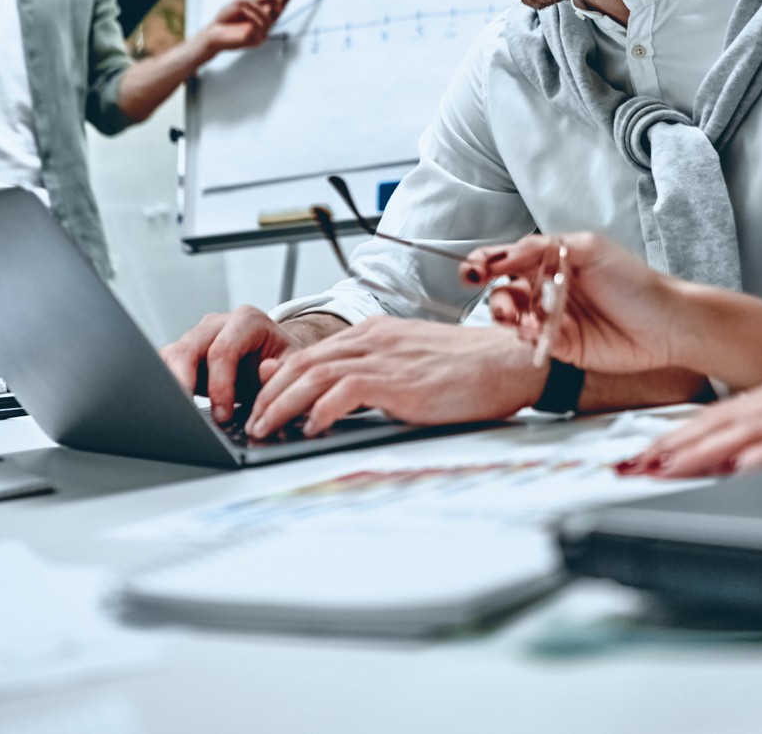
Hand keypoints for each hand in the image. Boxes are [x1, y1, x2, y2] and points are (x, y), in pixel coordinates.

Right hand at [159, 307, 334, 423]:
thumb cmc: (282, 364)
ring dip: (168, 384)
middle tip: (186, 415)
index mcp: (247, 320)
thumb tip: (267, 371)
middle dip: (183, 384)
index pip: (223, 349)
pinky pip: (165, 364)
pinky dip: (163, 385)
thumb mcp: (292, 368)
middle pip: (188, 348)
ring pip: (171, 355)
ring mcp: (197, 336)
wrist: (275, 359)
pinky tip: (167, 405)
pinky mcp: (184, 352)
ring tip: (173, 412)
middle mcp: (217, 323)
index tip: (223, 415)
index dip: (220, 385)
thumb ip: (281, 372)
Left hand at [202, 0, 289, 54]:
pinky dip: (252, 16)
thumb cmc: (225, 19)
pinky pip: (258, 26)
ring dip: (257, 8)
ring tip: (245, 3)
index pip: (277, 9)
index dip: (285, 0)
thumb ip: (254, 0)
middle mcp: (263, 27)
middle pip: (277, 14)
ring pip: (268, 20)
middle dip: (276, 2)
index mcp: (261, 18)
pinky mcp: (253, 41)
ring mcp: (259, 35)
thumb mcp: (240, 2)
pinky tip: (244, 11)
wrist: (212, 32)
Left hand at [247, 318, 546, 438]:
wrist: (509, 362)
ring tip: (265, 428)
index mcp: (375, 333)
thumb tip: (324, 394)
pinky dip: (320, 410)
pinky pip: (345, 392)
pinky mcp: (399, 381)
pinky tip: (309, 428)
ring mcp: (385, 357)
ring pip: (314, 375)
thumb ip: (368, 374)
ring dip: (282, 404)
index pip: (312, 352)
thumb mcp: (407, 366)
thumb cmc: (468, 370)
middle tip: (251, 422)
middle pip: (303, 361)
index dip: (278, 379)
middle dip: (269, 393)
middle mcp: (374, 339)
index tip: (260, 403)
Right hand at [472, 233, 689, 374]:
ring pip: (513, 318)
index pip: (509, 258)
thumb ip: (541, 247)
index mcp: (553, 259)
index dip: (485, 262)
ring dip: (507, 316)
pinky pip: (532, 341)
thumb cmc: (634, 281)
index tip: (472, 270)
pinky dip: (528, 337)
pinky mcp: (561, 346)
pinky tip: (535, 332)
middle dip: (494, 294)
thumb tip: (503, 253)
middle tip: (501, 302)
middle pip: (504, 290)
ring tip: (516, 318)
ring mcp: (553, 319)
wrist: (667, 324)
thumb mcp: (588, 249)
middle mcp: (549, 289)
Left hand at [618, 354, 761, 477]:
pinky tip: (744, 468)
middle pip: (726, 421)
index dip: (679, 436)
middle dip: (676, 446)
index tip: (641, 456)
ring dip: (707, 451)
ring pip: (754, 429)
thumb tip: (755, 461)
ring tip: (667, 468)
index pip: (724, 415)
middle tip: (632, 467)